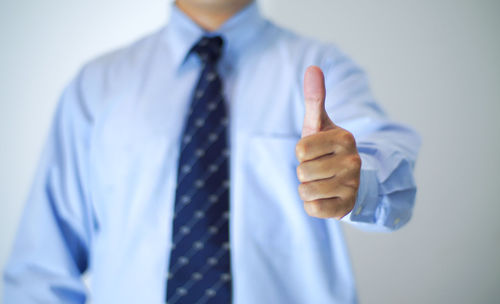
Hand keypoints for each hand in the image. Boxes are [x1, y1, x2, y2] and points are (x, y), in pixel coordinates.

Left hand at [295, 66, 360, 218]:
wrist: (348, 180)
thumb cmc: (326, 149)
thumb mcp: (319, 124)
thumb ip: (314, 98)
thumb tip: (313, 67)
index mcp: (345, 138)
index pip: (301, 149)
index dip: (302, 152)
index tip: (315, 152)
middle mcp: (353, 160)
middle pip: (302, 171)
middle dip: (304, 172)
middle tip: (319, 169)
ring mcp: (353, 185)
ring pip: (305, 191)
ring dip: (307, 188)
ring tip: (322, 182)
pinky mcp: (348, 207)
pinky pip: (313, 209)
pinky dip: (313, 205)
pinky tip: (325, 197)